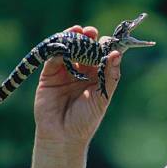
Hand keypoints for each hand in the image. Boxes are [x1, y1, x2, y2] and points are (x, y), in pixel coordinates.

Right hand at [33, 25, 121, 144]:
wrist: (63, 136)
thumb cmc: (86, 119)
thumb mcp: (102, 96)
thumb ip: (109, 74)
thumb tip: (117, 53)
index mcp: (96, 74)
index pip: (100, 53)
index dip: (103, 44)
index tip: (107, 40)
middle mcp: (81, 70)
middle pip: (84, 47)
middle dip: (87, 37)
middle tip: (90, 31)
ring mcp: (64, 71)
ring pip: (68, 48)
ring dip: (71, 38)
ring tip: (77, 31)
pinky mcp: (48, 75)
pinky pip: (53, 58)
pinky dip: (57, 50)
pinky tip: (63, 46)